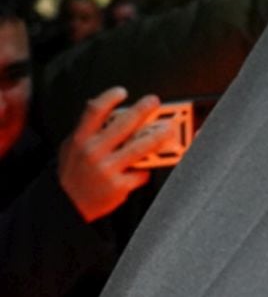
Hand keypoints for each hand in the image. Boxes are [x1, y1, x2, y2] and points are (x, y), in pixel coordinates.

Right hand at [58, 88, 173, 222]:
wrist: (68, 205)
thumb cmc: (73, 174)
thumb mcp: (71, 148)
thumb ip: (86, 129)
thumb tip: (98, 106)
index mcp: (80, 139)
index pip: (94, 111)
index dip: (109, 98)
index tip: (122, 91)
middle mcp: (94, 152)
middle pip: (123, 125)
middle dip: (142, 110)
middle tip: (154, 102)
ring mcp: (108, 169)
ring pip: (140, 148)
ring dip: (158, 136)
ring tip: (169, 129)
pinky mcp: (120, 186)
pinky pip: (142, 172)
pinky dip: (147, 168)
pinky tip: (149, 165)